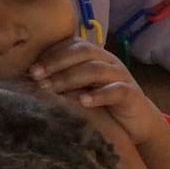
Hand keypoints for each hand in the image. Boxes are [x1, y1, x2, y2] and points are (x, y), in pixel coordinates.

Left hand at [30, 39, 163, 146]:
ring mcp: (121, 76)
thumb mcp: (81, 90)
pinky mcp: (131, 94)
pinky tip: (83, 102)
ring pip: (95, 69)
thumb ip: (63, 83)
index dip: (51, 54)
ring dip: (71, 78)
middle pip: (83, 52)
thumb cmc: (103, 107)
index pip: (72, 45)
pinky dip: (98, 95)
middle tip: (37, 76)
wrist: (138, 124)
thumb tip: (32, 82)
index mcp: (95, 56)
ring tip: (53, 89)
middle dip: (57, 63)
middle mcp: (108, 62)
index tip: (32, 69)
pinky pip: (115, 91)